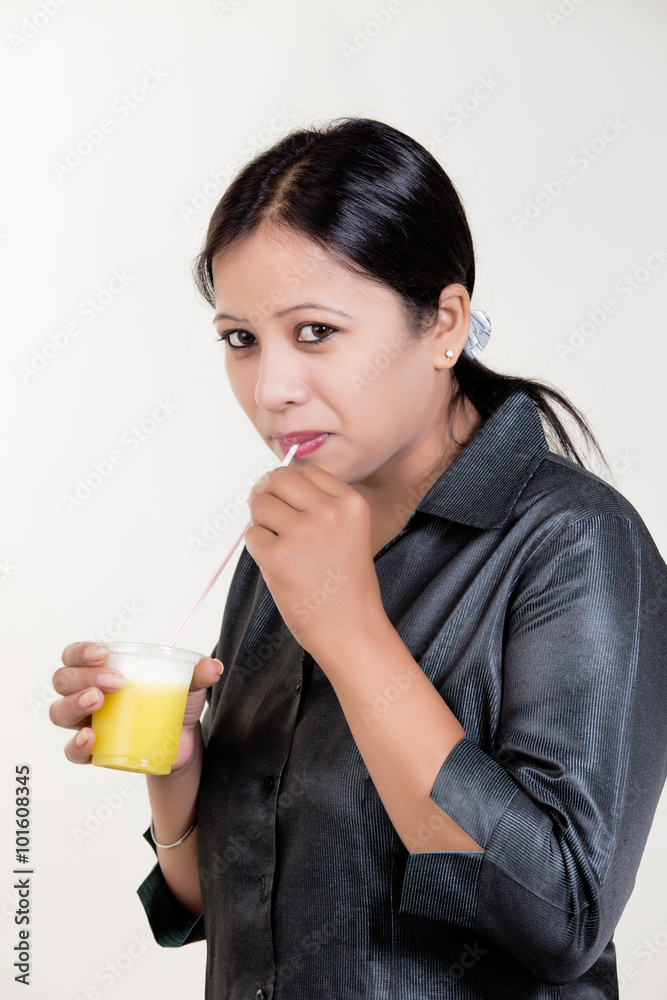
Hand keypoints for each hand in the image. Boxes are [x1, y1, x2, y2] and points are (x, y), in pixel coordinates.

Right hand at [50, 641, 223, 771]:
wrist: (181, 742)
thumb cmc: (174, 703)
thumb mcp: (189, 684)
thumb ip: (199, 673)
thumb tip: (213, 667)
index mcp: (102, 670)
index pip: (74, 655)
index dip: (80, 652)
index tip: (103, 654)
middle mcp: (86, 694)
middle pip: (64, 680)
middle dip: (84, 677)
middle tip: (115, 682)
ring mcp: (87, 723)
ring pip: (60, 712)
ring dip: (75, 704)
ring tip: (98, 702)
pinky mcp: (94, 752)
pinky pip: (72, 751)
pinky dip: (77, 745)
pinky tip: (91, 738)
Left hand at [245, 464, 384, 658]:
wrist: (351, 629)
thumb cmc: (346, 584)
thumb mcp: (348, 531)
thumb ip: (319, 505)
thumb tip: (273, 484)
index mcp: (351, 502)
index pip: (307, 471)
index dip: (290, 485)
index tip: (285, 501)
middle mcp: (328, 512)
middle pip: (279, 478)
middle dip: (267, 492)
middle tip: (265, 511)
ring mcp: (303, 533)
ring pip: (261, 503)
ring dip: (261, 521)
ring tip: (277, 543)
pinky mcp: (279, 555)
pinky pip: (252, 535)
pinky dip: (258, 547)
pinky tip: (277, 564)